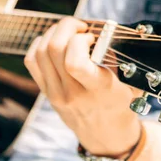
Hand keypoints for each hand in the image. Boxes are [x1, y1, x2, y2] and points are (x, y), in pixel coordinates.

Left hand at [24, 17, 141, 156]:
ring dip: (54, 32)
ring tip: (70, 31)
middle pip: (54, 49)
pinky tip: (54, 40)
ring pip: (41, 52)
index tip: (93, 38)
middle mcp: (72, 93)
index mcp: (97, 90)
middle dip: (67, 27)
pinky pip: (32, 61)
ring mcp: (55, 93)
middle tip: (81, 26)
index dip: (80, 41)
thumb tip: (101, 32)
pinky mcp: (46, 93)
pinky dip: (40, 44)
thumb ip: (116, 57)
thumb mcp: (129, 82)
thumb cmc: (120, 102)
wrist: (105, 133)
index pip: (74, 62)